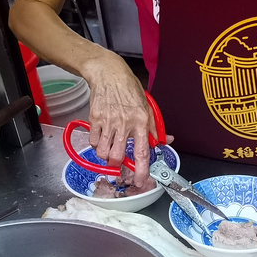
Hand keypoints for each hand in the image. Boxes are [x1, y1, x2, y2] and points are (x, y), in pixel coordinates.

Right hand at [81, 51, 155, 186]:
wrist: (109, 74)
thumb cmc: (129, 89)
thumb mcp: (147, 107)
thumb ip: (155, 128)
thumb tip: (163, 142)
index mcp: (141, 122)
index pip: (142, 152)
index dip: (142, 170)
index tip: (141, 181)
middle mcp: (125, 124)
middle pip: (118, 157)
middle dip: (118, 166)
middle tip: (120, 164)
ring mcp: (108, 122)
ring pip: (103, 152)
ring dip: (106, 157)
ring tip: (110, 150)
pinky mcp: (94, 119)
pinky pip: (93, 142)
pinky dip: (97, 145)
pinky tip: (102, 139)